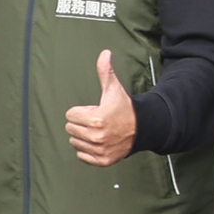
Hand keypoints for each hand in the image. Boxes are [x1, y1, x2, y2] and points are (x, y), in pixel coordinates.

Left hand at [65, 49, 138, 166]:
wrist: (142, 128)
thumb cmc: (125, 108)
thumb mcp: (114, 89)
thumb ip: (105, 71)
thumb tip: (105, 53)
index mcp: (95, 119)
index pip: (70, 115)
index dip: (81, 111)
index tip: (95, 111)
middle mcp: (96, 136)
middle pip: (70, 129)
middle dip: (81, 123)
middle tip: (96, 121)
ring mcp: (99, 150)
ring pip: (75, 143)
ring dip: (83, 137)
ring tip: (98, 131)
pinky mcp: (102, 160)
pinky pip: (82, 156)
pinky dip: (88, 151)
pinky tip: (99, 142)